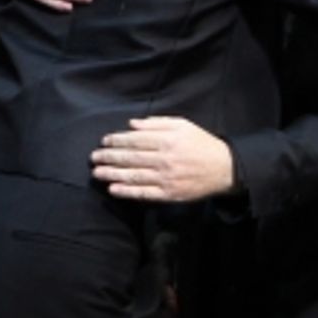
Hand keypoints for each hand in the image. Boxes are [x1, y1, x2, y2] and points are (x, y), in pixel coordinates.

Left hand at [90, 117, 233, 202]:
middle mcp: (164, 159)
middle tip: (94, 157)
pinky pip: (143, 193)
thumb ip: (157, 123)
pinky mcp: (168, 194)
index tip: (103, 141)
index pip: (135, 140)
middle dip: (109, 157)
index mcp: (167, 140)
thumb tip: (132, 124)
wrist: (224, 168)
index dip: (116, 140)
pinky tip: (113, 189)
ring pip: (133, 176)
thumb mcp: (183, 126)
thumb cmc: (201, 144)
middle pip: (130, 158)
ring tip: (96, 173)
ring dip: (111, 174)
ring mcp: (165, 178)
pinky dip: (127, 192)